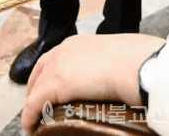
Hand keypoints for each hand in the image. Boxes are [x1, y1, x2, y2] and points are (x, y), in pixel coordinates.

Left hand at [22, 34, 164, 133]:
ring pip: (36, 86)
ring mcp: (57, 66)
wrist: (136, 64)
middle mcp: (64, 50)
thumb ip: (112, 63)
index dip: (48, 72)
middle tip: (35, 102)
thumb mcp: (119, 56)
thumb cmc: (137, 60)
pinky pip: (35, 103)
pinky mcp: (54, 84)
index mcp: (79, 43)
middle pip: (40, 69)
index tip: (47, 84)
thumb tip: (121, 74)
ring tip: (33, 117)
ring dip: (33, 102)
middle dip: (35, 86)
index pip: (55, 57)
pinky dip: (31, 115)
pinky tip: (31, 125)